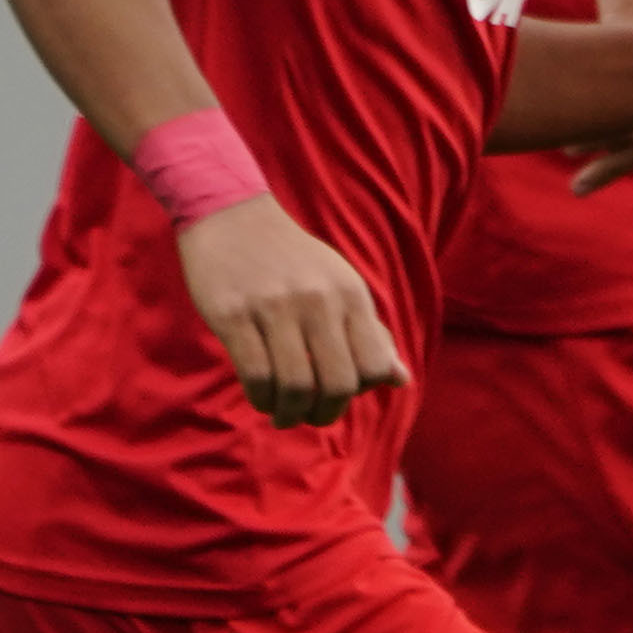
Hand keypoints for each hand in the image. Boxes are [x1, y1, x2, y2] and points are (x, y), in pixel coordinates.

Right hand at [174, 198, 406, 424]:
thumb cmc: (292, 260)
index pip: (375, 364)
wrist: (231, 216)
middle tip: (312, 416)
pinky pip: (255, 375)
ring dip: (291, 413)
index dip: (362, 391)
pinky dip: (261, 398)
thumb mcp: (340, 285)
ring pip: (296, 386)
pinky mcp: (233, 315)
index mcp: (350, 294)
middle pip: (338, 383)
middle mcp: (318, 300)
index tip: (342, 394)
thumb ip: (370, 333)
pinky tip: (261, 397)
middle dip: (326, 413)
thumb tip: (401, 379)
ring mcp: (274, 307)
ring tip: (284, 414)